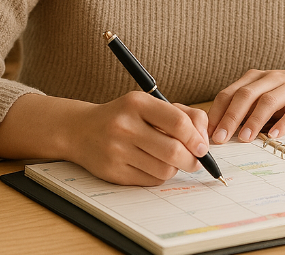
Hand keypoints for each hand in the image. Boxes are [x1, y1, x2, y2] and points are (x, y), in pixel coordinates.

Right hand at [66, 91, 210, 185]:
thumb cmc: (122, 116)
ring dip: (175, 169)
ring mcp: (117, 150)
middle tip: (195, 160)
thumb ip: (180, 114)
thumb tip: (204, 138)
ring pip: (164, 170)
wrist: (80, 130)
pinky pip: (150, 181)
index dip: (196, 138)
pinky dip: (158, 176)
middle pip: (173, 151)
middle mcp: (125, 126)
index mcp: (137, 103)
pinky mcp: (113, 171)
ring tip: (170, 161)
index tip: (202, 146)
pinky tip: (152, 165)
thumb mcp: (147, 105)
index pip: (178, 123)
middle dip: (191, 159)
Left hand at [207, 55, 284, 144]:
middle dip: (230, 118)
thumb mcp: (262, 95)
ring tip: (244, 138)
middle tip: (220, 138)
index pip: (229, 93)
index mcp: (254, 78)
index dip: (216, 113)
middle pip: (245, 96)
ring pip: (267, 101)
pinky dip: (283, 123)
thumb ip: (244, 108)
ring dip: (253, 121)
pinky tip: (274, 136)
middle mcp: (269, 79)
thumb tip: (219, 131)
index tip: (206, 132)